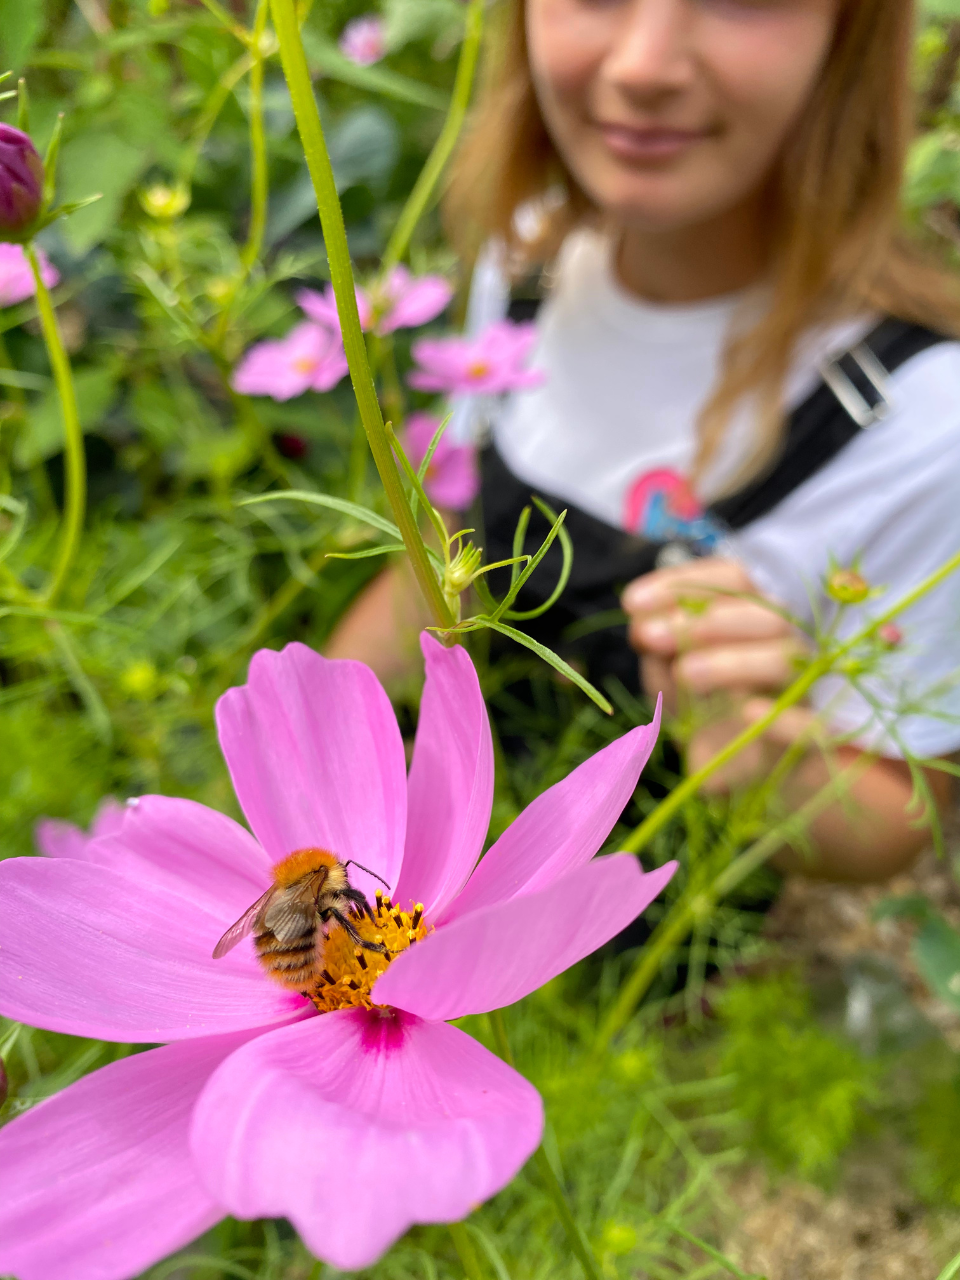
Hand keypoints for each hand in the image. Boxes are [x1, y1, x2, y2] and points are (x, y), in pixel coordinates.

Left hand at [621, 558, 809, 788]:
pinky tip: (747, 712)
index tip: (631, 603)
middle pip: (766, 614)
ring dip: (731, 661)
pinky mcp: (808, 740)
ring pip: (784, 658)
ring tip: (683, 673)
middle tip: (652, 636)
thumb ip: (657, 647)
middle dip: (705, 619)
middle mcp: (784, 644)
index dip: (682, 583)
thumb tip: (641, 622)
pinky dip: (786, 718)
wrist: (739, 771)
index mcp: (753, 617)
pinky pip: (813, 726)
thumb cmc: (704, 709)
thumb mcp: (670, 673)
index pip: (732, 579)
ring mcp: (800, 690)